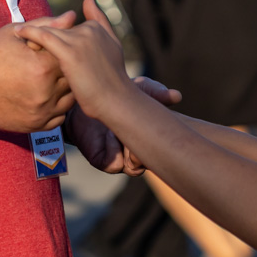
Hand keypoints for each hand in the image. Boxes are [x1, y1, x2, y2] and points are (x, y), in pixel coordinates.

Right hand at [0, 13, 75, 132]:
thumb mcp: (15, 34)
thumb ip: (46, 26)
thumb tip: (72, 16)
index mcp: (43, 67)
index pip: (70, 56)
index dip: (63, 50)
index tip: (53, 48)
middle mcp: (45, 92)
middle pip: (72, 79)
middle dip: (66, 70)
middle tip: (52, 64)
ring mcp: (40, 112)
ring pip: (69, 100)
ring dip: (64, 90)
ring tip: (50, 79)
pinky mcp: (34, 126)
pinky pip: (59, 118)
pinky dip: (56, 107)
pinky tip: (44, 96)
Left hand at [13, 0, 133, 121]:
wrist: (115, 101)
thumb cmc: (111, 82)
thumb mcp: (109, 50)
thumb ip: (99, 28)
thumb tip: (88, 1)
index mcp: (96, 28)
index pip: (67, 24)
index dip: (53, 32)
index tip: (38, 39)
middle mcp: (88, 29)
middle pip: (57, 26)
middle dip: (42, 31)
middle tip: (24, 38)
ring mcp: (79, 40)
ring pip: (50, 29)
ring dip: (33, 32)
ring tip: (17, 38)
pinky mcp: (70, 52)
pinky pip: (44, 37)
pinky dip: (30, 32)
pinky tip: (19, 33)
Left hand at [66, 75, 182, 173]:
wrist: (79, 98)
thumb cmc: (112, 92)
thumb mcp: (137, 88)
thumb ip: (156, 92)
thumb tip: (177, 96)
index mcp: (147, 136)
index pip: (165, 149)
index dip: (164, 141)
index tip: (160, 123)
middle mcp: (135, 151)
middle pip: (151, 162)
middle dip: (147, 149)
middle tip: (140, 129)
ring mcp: (119, 158)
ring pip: (134, 168)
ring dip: (130, 149)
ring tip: (121, 128)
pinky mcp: (101, 160)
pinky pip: (114, 165)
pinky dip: (114, 149)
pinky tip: (109, 134)